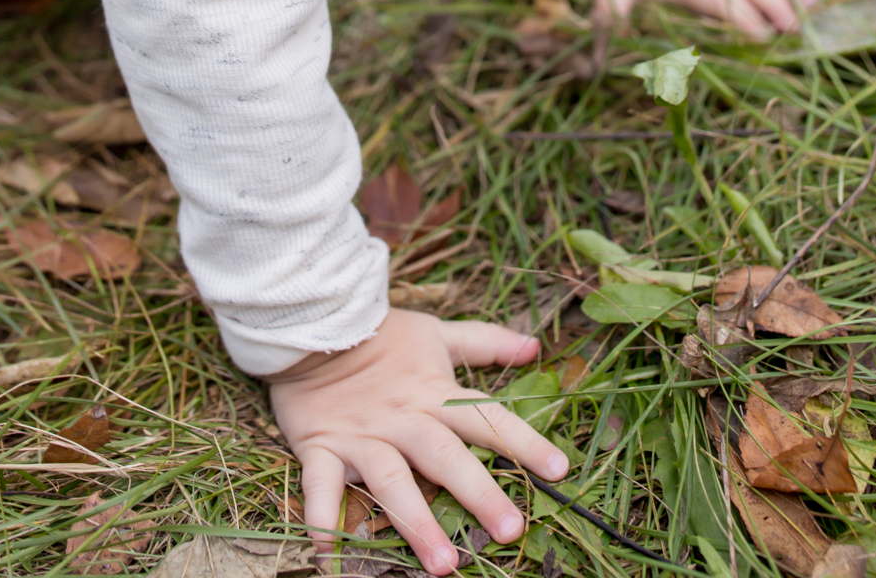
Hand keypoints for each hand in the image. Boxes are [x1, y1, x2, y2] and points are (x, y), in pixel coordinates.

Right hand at [269, 307, 567, 574]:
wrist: (315, 321)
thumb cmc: (383, 335)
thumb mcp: (437, 333)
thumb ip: (485, 343)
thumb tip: (535, 345)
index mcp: (434, 393)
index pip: (486, 418)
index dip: (524, 441)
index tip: (560, 470)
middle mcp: (404, 418)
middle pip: (445, 457)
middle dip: (479, 494)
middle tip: (511, 532)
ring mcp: (363, 436)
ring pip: (392, 481)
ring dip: (416, 523)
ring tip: (443, 565)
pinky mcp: (322, 446)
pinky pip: (320, 486)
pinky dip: (321, 518)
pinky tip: (328, 555)